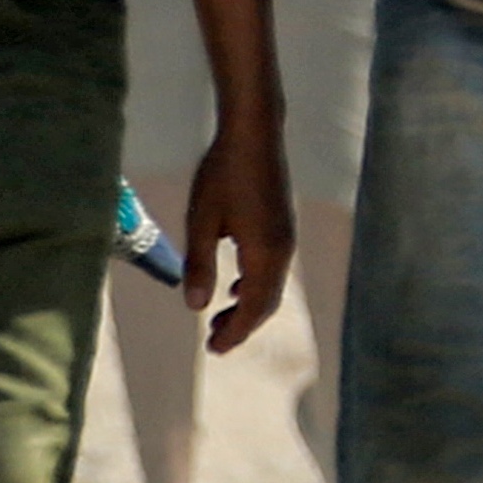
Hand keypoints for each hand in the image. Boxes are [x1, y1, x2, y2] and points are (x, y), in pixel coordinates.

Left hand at [185, 128, 297, 354]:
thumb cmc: (223, 173)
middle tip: (214, 342)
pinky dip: (255, 285)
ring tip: (220, 318)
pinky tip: (235, 284)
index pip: (252, 307)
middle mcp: (282, 250)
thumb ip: (200, 265)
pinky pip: (273, 269)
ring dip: (247, 306)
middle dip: (242, 325)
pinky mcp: (282, 225)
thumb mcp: (201, 220)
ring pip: (271, 286)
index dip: (234, 332)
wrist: (255, 133)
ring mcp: (286, 237)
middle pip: (266, 302)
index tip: (213, 349)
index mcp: (264, 253)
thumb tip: (196, 307)